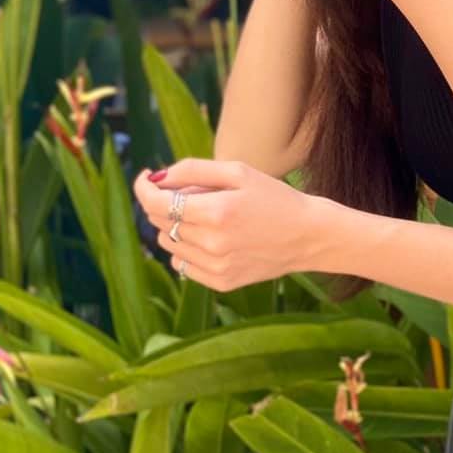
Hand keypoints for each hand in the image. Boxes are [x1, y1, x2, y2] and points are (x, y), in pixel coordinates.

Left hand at [133, 158, 321, 290]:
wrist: (309, 236)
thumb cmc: (275, 198)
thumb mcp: (239, 172)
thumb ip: (193, 170)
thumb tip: (157, 177)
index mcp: (216, 211)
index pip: (156, 202)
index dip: (143, 187)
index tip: (147, 177)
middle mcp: (212, 243)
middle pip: (159, 221)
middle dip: (163, 202)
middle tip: (190, 192)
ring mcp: (216, 267)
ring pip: (167, 244)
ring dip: (175, 226)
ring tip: (206, 216)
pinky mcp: (220, 283)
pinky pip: (182, 265)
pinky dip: (186, 249)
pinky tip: (210, 238)